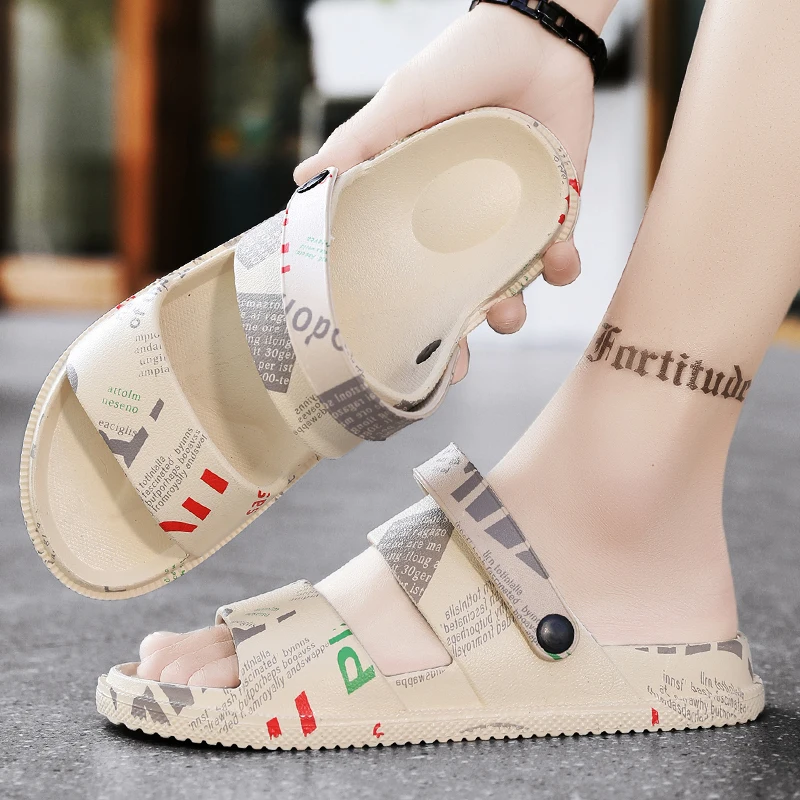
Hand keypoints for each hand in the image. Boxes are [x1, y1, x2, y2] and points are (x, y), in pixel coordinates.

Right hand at [295, 3, 595, 381]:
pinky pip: (559, 258)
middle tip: (455, 369)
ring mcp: (506, 225)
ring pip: (506, 289)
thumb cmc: (462, 62)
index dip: (398, 316)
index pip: (401, 273)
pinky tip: (561, 258)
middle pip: (454, 298)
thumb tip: (303, 181)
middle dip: (455, 340)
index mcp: (417, 210)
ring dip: (510, 312)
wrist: (538, 33)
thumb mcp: (405, 103)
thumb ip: (364, 141)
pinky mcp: (553, 214)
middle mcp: (459, 228)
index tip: (391, 354)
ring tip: (508, 312)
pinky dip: (563, 267)